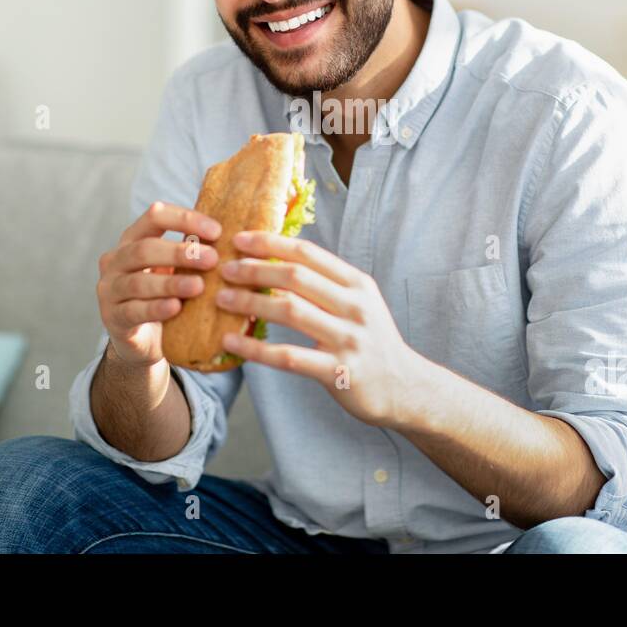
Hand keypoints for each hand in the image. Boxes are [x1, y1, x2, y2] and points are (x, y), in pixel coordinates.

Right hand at [96, 201, 221, 368]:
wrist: (143, 340)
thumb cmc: (166, 294)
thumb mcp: (178, 269)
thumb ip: (194, 252)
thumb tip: (239, 236)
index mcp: (133, 238)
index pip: (155, 216)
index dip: (185, 219)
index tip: (217, 231)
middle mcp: (115, 260)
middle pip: (144, 248)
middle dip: (180, 252)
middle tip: (212, 259)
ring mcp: (110, 289)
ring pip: (138, 282)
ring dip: (171, 283)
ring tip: (199, 286)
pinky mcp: (112, 318)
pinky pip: (133, 311)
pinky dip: (156, 308)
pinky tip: (176, 308)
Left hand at [215, 230, 421, 427]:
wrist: (404, 387)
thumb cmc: (371, 342)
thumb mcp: (358, 304)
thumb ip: (326, 285)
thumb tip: (275, 262)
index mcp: (358, 285)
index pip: (309, 254)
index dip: (271, 243)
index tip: (240, 239)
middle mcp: (355, 307)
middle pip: (296, 277)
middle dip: (255, 269)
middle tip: (224, 269)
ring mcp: (349, 339)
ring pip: (290, 311)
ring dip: (251, 302)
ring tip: (222, 299)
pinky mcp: (340, 372)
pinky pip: (289, 357)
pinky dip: (256, 348)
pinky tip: (232, 341)